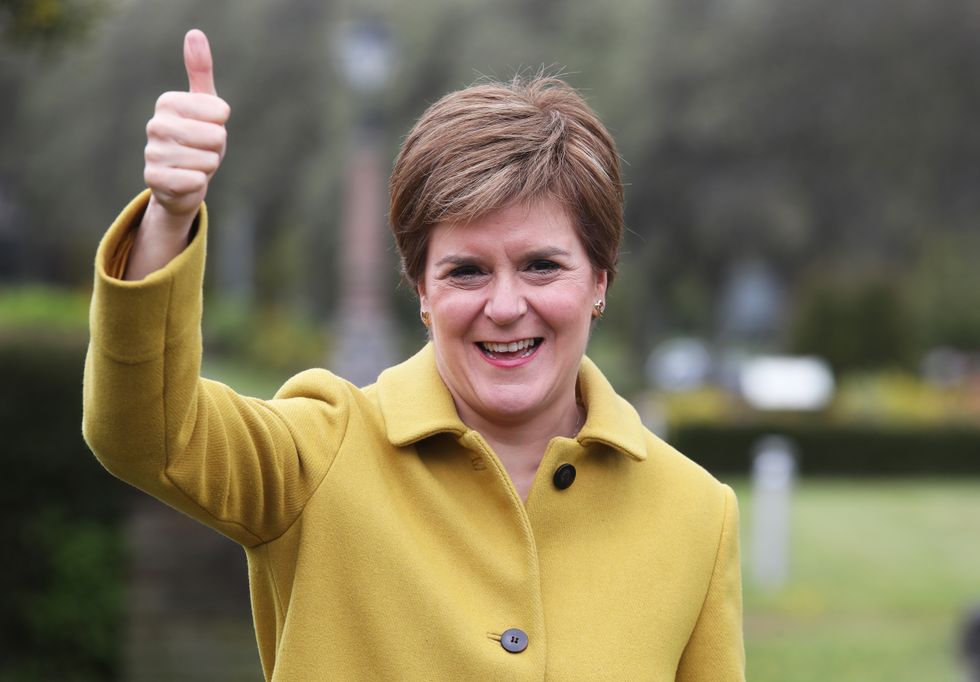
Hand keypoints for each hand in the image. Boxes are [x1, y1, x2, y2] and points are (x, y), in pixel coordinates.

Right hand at [143, 29, 229, 219]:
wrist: (182, 182)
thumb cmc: (198, 139)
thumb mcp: (205, 105)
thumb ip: (200, 70)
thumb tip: (194, 33)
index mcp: (168, 102)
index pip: (220, 112)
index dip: (222, 124)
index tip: (209, 126)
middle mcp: (155, 124)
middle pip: (216, 136)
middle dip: (217, 148)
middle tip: (203, 149)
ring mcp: (152, 152)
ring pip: (208, 161)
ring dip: (208, 167)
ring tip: (195, 165)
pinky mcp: (154, 179)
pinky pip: (194, 181)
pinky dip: (198, 184)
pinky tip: (187, 181)